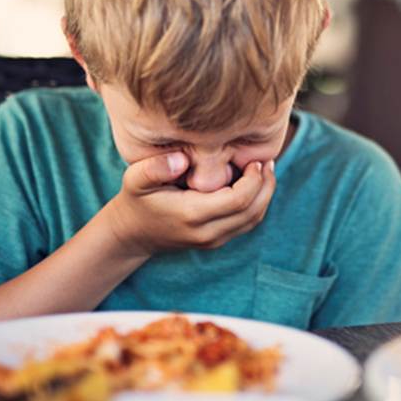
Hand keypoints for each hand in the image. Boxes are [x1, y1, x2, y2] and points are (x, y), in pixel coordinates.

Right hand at [102, 151, 276, 256]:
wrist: (133, 234)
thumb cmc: (136, 200)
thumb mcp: (135, 179)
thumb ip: (155, 167)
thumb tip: (183, 160)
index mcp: (192, 215)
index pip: (239, 200)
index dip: (254, 180)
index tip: (254, 159)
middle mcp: (207, 232)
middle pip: (253, 212)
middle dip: (266, 185)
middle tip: (267, 161)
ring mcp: (213, 240)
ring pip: (253, 220)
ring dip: (264, 195)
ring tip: (265, 170)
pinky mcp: (216, 240)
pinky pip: (246, 224)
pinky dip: (256, 204)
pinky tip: (254, 183)